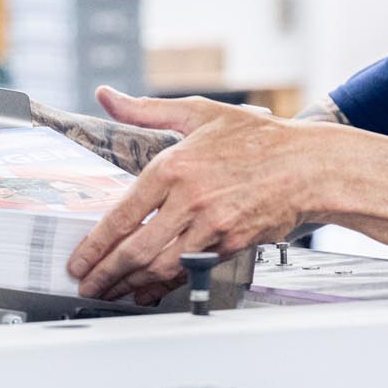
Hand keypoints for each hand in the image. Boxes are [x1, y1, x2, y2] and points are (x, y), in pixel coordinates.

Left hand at [68, 87, 335, 302]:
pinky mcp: (230, 244)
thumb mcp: (198, 113)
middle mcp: (188, 200)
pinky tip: (148, 291)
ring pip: (159, 266)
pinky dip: (164, 285)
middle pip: (135, 249)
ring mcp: (210, 226)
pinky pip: (188, 270)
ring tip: (111, 292)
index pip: (121, 215)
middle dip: (105, 274)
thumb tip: (106, 95)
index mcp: (173, 166)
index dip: (94, 245)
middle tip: (87, 285)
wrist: (308, 166)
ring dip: (130, 284)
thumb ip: (146, 110)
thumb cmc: (259, 139)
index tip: (79, 260)